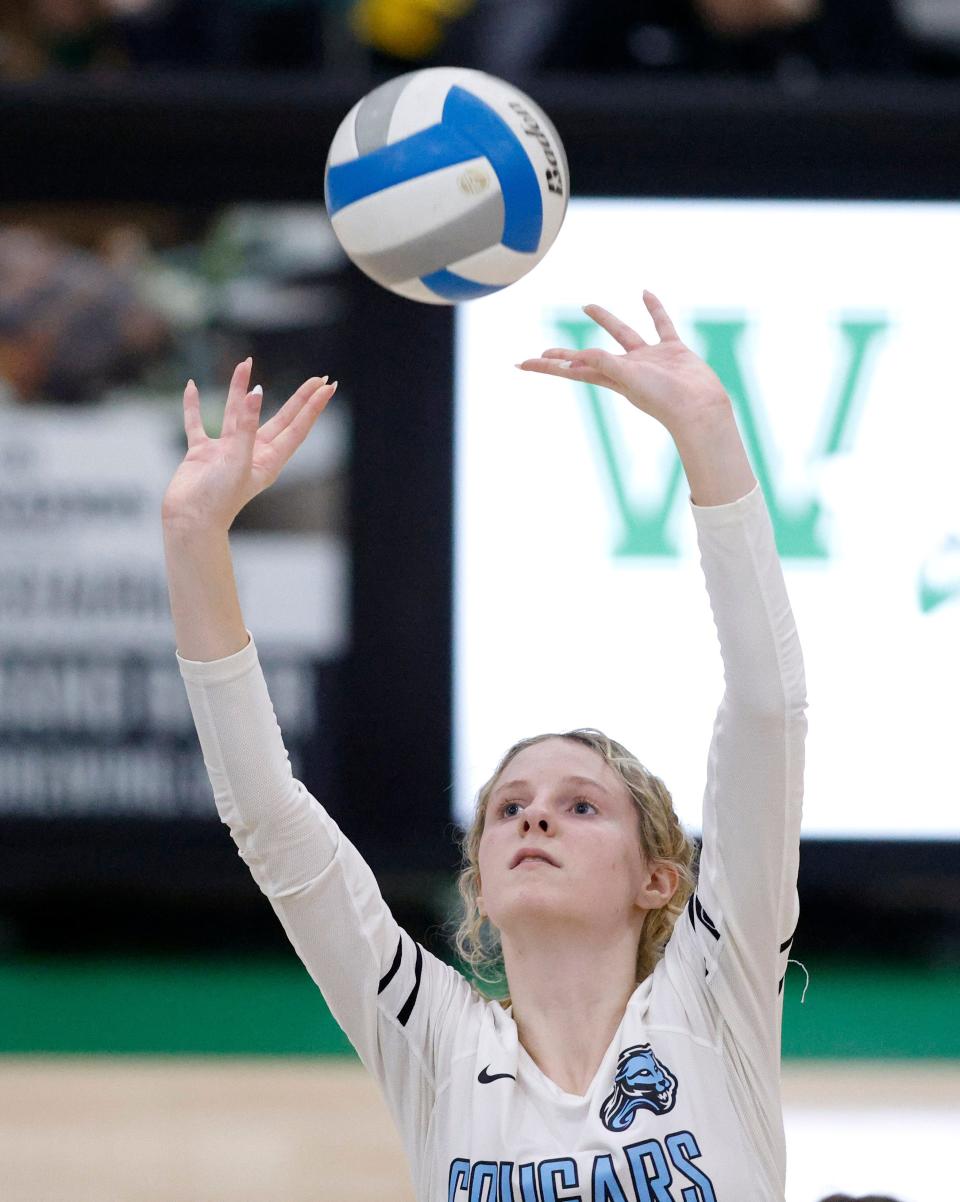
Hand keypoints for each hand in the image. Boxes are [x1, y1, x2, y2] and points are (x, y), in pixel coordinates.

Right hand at [161, 357, 337, 531]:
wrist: (188, 521)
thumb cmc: (218, 498)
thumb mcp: (238, 459)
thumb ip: (247, 427)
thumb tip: (256, 394)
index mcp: (269, 460)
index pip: (297, 427)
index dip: (312, 406)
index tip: (326, 385)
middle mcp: (252, 453)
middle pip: (279, 418)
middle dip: (298, 398)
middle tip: (317, 379)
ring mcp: (227, 452)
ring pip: (237, 413)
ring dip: (240, 389)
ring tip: (245, 363)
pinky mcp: (202, 453)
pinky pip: (197, 424)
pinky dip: (193, 406)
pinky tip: (192, 387)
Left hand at [517, 291, 729, 436]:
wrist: (701, 408)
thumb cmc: (664, 399)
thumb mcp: (629, 379)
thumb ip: (605, 364)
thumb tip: (580, 355)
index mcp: (611, 378)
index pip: (572, 369)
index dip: (548, 366)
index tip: (524, 363)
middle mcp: (626, 368)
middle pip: (587, 357)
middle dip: (565, 355)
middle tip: (544, 350)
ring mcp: (649, 359)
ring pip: (621, 334)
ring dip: (604, 320)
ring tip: (587, 306)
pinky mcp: (672, 350)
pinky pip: (660, 324)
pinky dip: (654, 309)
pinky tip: (646, 294)